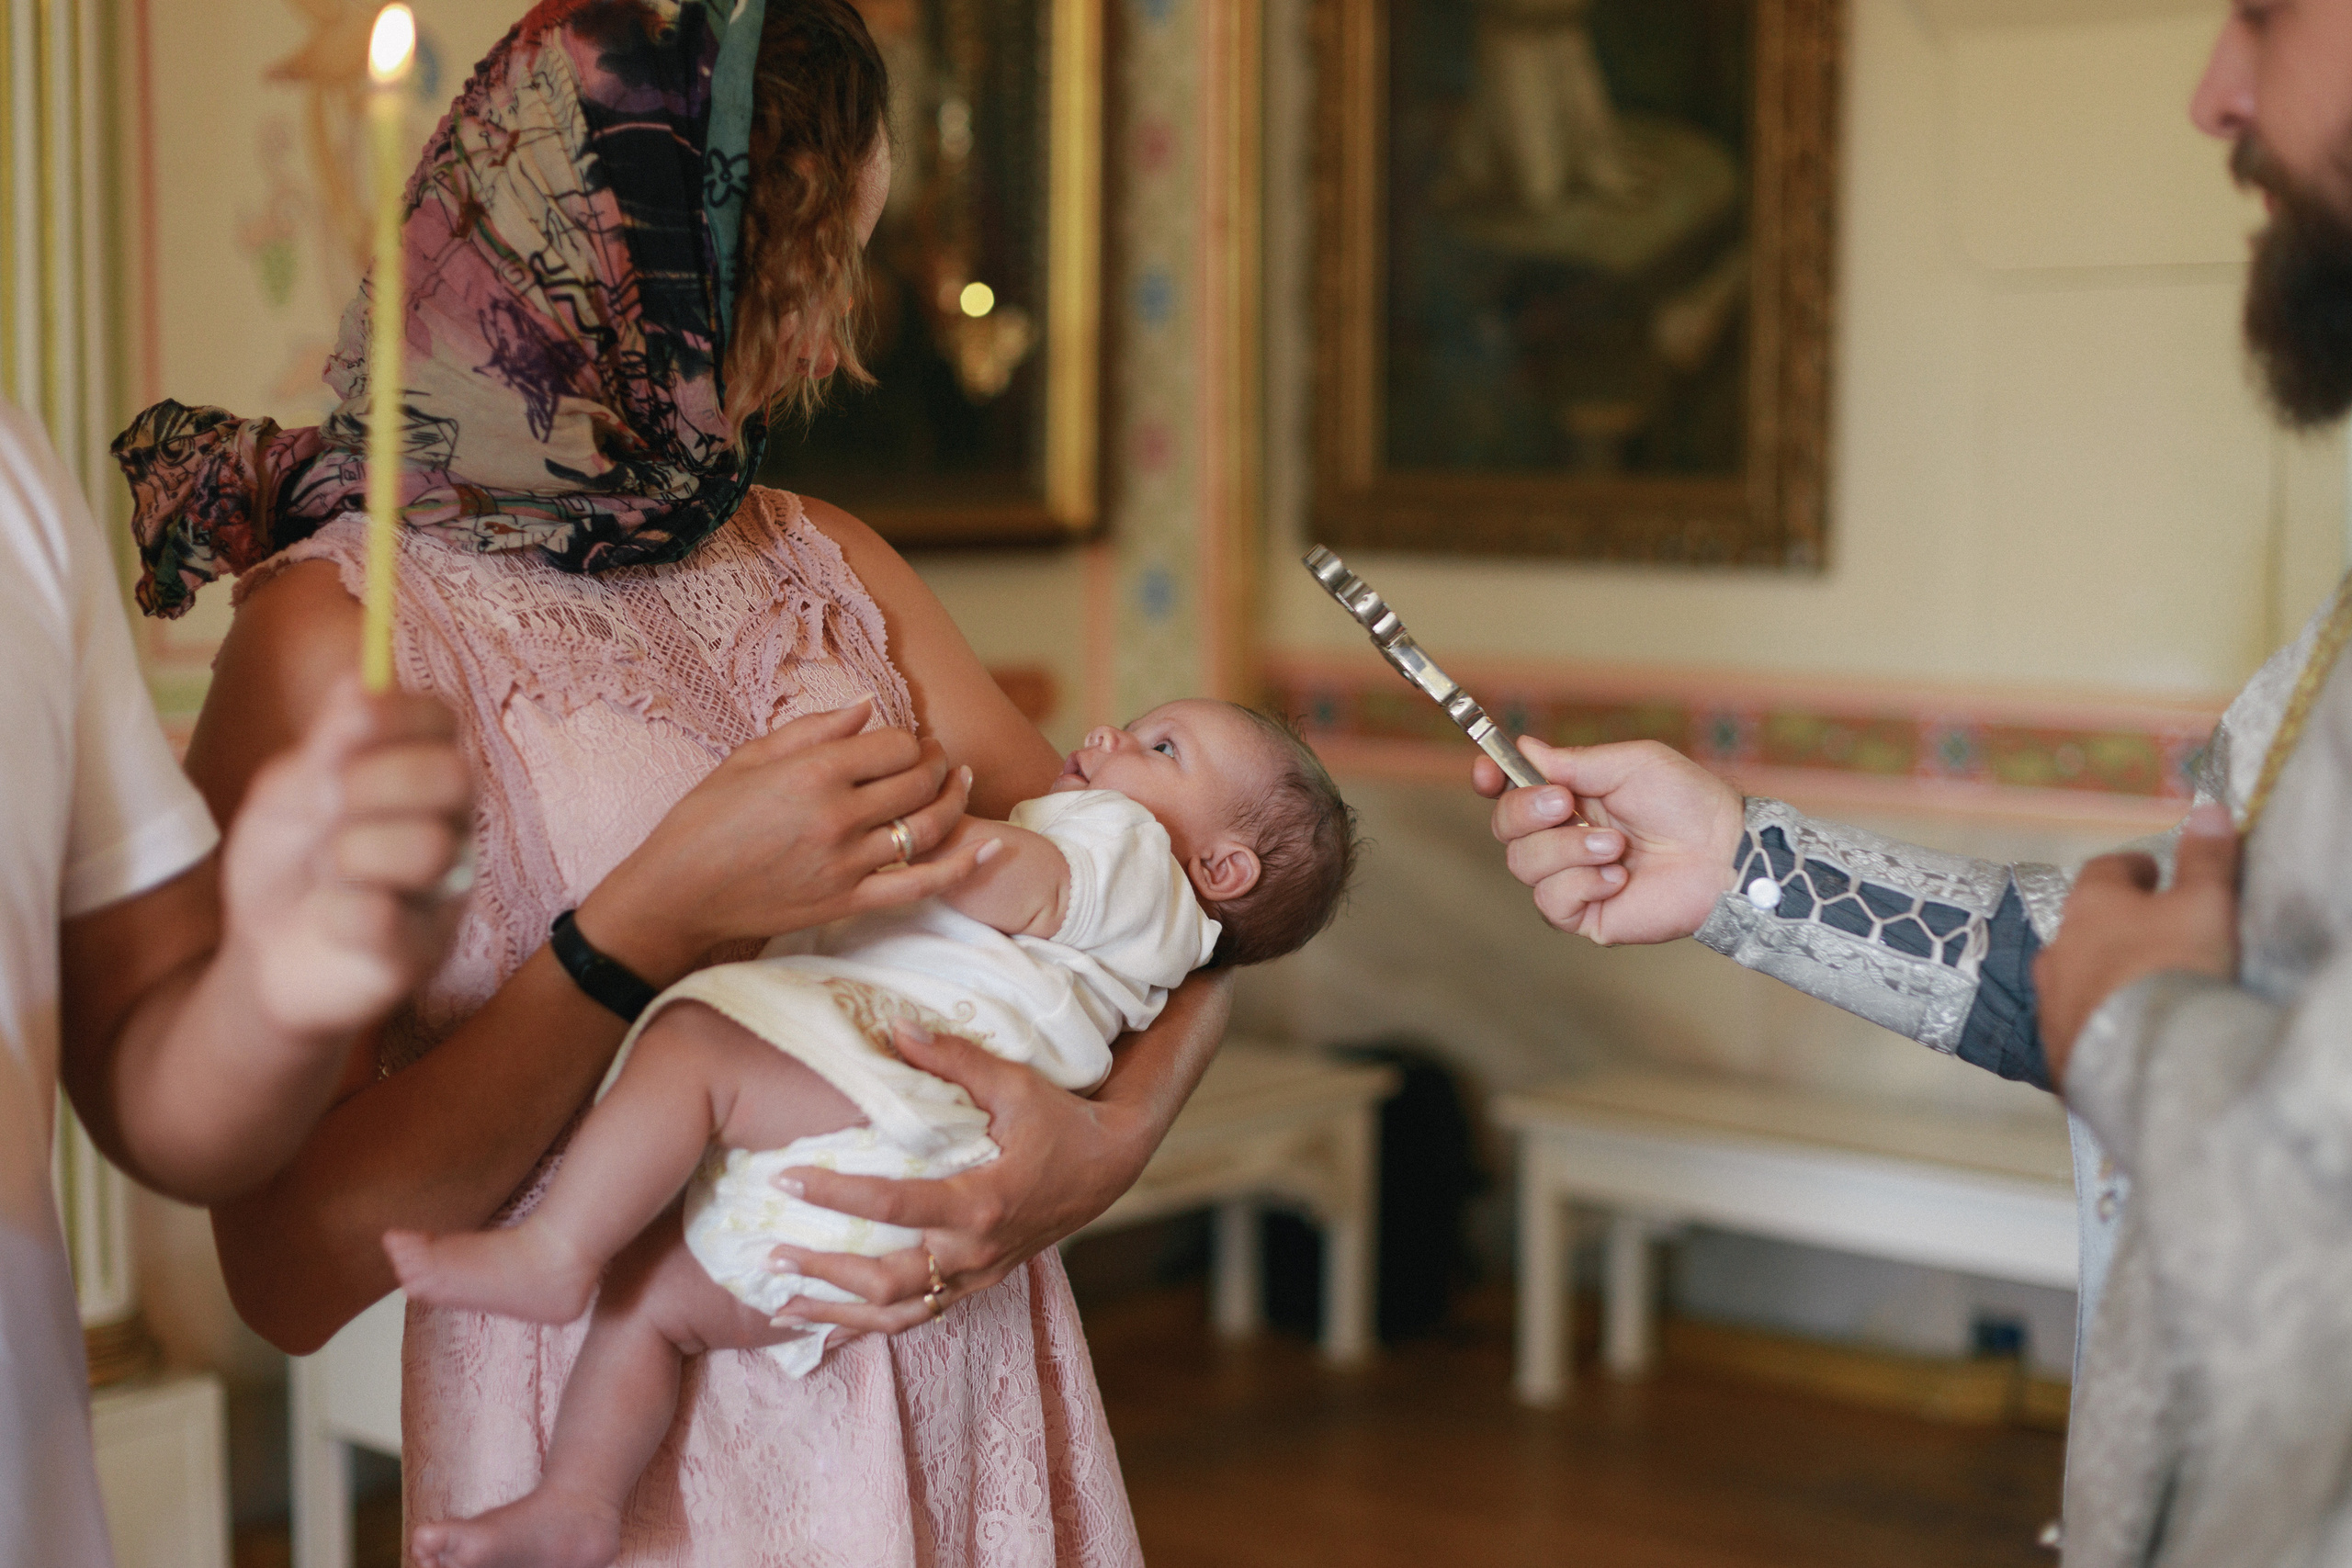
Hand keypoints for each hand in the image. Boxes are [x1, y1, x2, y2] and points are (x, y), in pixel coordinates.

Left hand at [219, 677, 473, 1036]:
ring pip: (428, 846)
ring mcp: (446, 886)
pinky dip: (336, 914)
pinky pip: (385, 917)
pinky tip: (330, 919)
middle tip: (325, 805)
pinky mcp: (427, 949)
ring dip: (350, 854)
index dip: (397, 713)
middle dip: (373, 783)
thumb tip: (360, 681)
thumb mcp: (286, 793)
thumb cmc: (286, 862)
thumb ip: (326, 746)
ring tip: (327, 871)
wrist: (264, 954)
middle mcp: (450, 821)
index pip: (442, 719)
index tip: (345, 724)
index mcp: (419, 770)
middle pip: (454, 775)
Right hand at [581, 700, 983, 982]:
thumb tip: (867, 706)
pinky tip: (990, 845)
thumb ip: (813, 729)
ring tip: (960, 783)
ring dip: (954, 801)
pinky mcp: (849, 902)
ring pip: (927, 827)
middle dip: (937, 764)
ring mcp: (847, 863)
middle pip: (918, 782)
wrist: (677, 894)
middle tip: (938, 759)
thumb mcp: (749, 759)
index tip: (906, 743)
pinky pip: (921, 884)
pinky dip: (962, 866)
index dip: (909, 741)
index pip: (895, 745)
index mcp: (812, 772)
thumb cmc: (703, 820)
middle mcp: (837, 815)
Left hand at [761, 1022, 1150, 1335]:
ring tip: (781, 1304)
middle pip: (886, 1279)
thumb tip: (896, 1029)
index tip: (786, 1181)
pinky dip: (871, 1325)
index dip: (836, 1194)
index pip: (893, 1205)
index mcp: (981, 1202)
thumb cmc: (1061, 1120)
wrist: (1110, 1165)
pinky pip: (919, 1316)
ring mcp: (977, 1275)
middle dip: (824, 1271)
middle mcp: (975, 1251)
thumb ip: (954, 1060)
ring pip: (898, 1313)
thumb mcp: (1014, 1084)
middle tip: (770, 1254)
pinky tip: (830, 1325)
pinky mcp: (978, 1283)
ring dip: (838, 1312)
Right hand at [1476, 738, 1744, 944]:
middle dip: (1527, 811)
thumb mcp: (1628, 763)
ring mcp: (1571, 878)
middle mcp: (1563, 838)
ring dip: (1568, 849)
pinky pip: (1550, 901)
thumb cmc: (1686, 801)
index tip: (1486, 772)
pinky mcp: (1583, 914)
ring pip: (1523, 864)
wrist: (1722, 852)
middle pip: (1505, 827)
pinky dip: (1582, 883)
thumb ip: (1572, 761)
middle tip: (1567, 804)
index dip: (1490, 781)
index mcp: (1570, 799)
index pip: (1510, 791)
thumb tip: (1523, 748)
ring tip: (1616, 846)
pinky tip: (1618, 878)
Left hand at [2035, 803, 2240, 1084]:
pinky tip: (2118, 1032)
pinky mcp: (2055, 1048)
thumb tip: (2208, 810)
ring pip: (2072, 975)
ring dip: (2098, 973)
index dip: (2131, 869)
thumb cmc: (2176, 965)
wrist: (2144, 1057)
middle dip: (2112, 924)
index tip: (2153, 873)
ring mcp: (2051, 1001)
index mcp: (2090, 905)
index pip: (2103, 870)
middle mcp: (2058, 948)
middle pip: (2083, 925)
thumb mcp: (2205, 903)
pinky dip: (2094, 1018)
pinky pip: (2073, 1023)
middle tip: (2148, 932)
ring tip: (2134, 986)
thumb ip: (2207, 858)